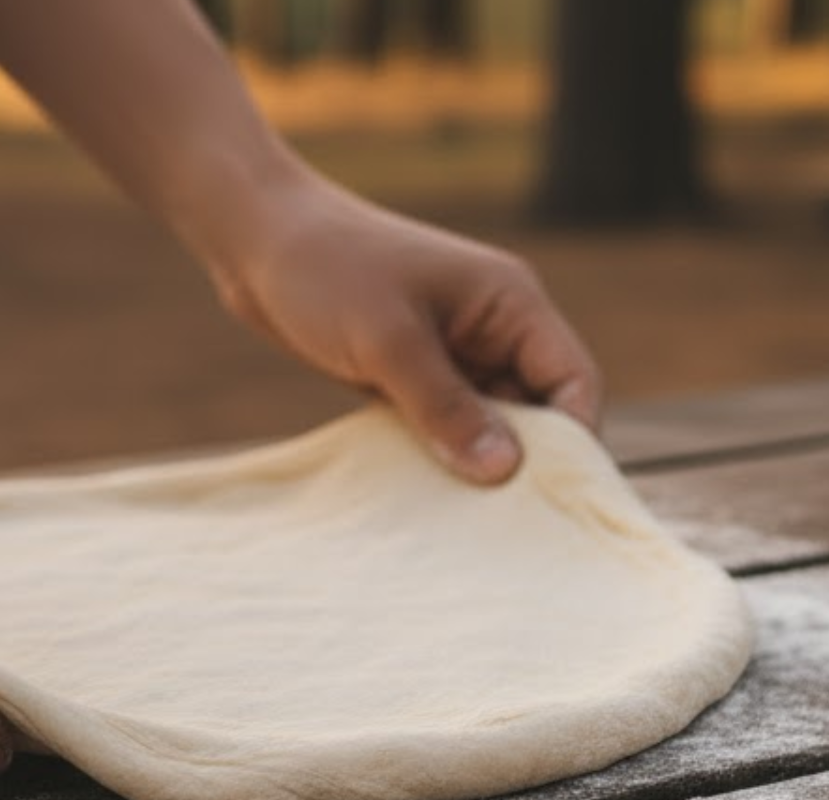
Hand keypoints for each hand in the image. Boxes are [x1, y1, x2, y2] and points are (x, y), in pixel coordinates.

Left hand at [210, 177, 600, 483]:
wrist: (255, 242)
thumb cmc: (325, 271)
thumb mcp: (389, 342)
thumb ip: (445, 406)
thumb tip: (504, 471)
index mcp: (510, 304)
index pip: (573, 381)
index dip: (573, 441)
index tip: (550, 501)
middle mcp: (491, 329)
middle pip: (536, 411)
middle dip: (523, 463)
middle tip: (504, 529)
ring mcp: (450, 353)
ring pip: (487, 425)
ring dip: (474, 465)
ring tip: (460, 522)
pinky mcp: (410, 374)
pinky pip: (442, 426)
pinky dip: (437, 456)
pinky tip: (421, 497)